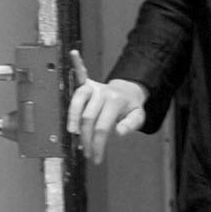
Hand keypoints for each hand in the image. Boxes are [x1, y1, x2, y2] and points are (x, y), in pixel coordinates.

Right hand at [66, 50, 145, 164]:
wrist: (129, 91)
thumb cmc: (131, 106)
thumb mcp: (138, 117)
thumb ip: (131, 125)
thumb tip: (118, 132)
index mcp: (115, 102)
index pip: (102, 127)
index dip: (97, 144)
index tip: (95, 157)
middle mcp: (103, 93)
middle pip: (88, 118)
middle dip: (86, 138)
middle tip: (86, 152)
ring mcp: (94, 87)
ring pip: (77, 101)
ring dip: (72, 118)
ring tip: (73, 133)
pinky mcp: (87, 83)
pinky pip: (80, 72)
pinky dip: (77, 63)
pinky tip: (73, 54)